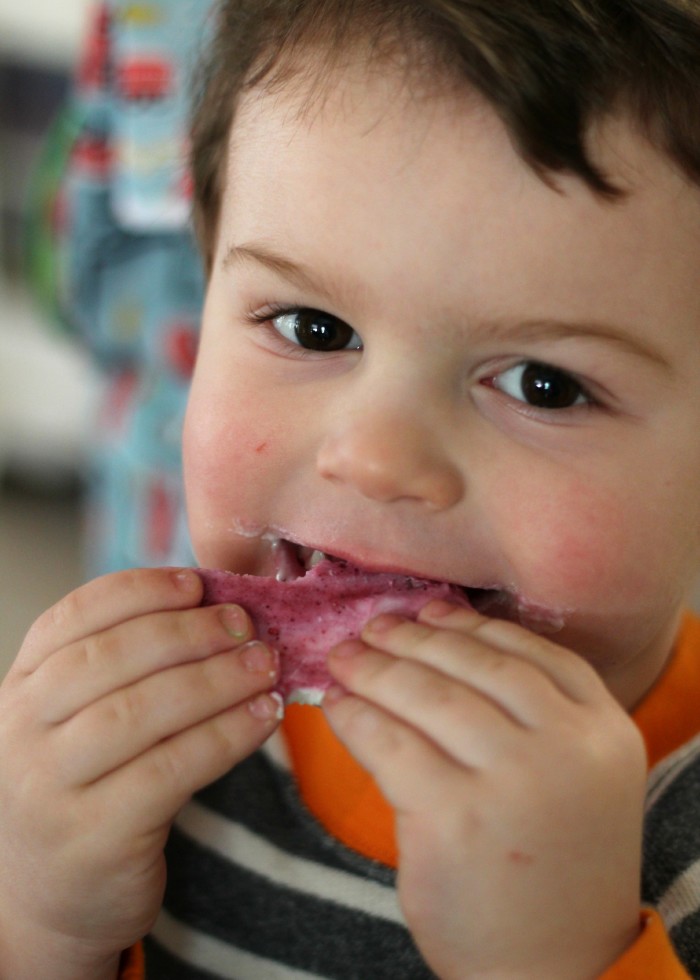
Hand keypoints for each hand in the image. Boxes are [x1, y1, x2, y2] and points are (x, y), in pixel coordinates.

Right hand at [0, 568, 280, 979]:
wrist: (54, 901)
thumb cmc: (88, 787)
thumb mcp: (82, 719)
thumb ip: (128, 665)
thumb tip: (217, 606)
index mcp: (23, 685)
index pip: (74, 616)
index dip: (140, 590)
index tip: (196, 583)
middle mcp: (22, 731)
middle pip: (109, 658)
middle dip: (188, 632)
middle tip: (246, 625)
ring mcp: (50, 786)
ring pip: (141, 712)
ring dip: (216, 680)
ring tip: (266, 665)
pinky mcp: (94, 836)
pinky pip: (171, 770)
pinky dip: (226, 736)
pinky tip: (263, 717)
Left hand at [324, 602, 646, 979]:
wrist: (553, 970)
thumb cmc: (554, 865)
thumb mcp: (575, 779)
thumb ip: (533, 718)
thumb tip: (438, 642)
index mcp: (604, 732)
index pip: (531, 652)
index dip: (470, 627)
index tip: (427, 611)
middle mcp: (566, 749)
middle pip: (475, 667)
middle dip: (413, 640)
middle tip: (373, 628)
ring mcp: (511, 782)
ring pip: (428, 698)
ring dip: (377, 670)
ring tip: (344, 659)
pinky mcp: (453, 819)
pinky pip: (390, 744)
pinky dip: (355, 717)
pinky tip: (336, 707)